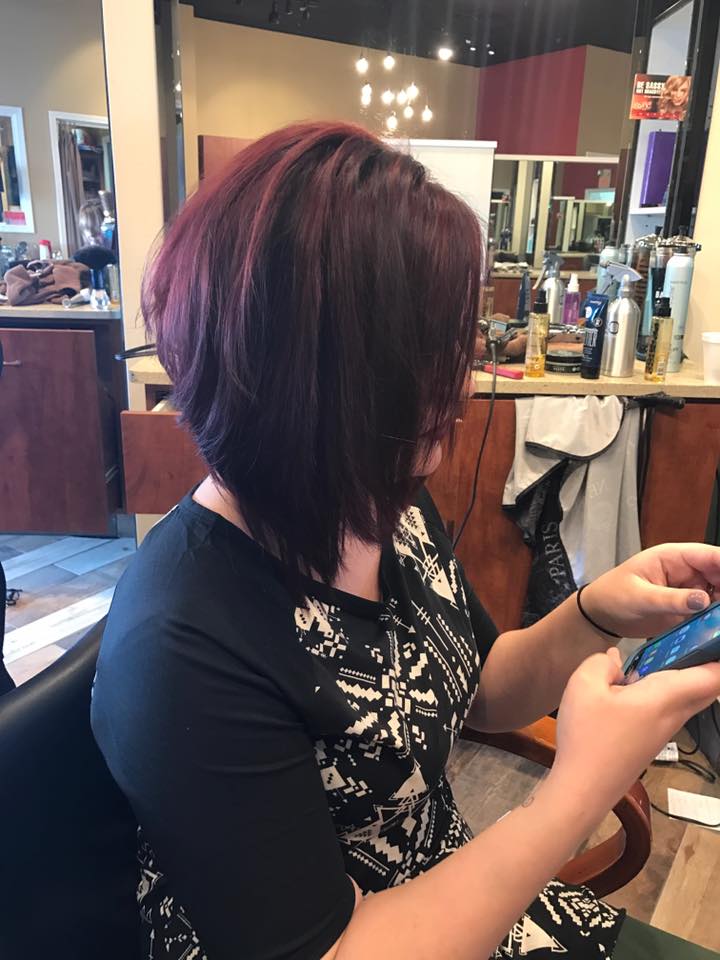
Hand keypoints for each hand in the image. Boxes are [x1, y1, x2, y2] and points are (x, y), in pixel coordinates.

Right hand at [549, 648, 719, 820]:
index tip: (710, 634)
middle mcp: (674, 714)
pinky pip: (670, 707)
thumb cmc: (588, 735)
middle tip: (687, 639)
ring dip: (682, 675)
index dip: (716, 652)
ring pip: (688, 697)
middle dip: (706, 662)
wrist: (583, 788)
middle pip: (707, 686)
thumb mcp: (584, 685)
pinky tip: (630, 684)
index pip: (713, 675)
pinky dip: (663, 689)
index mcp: (665, 697)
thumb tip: (614, 659)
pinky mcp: (651, 740)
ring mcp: (664, 730)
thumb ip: (602, 663)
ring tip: (659, 655)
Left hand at [581, 543, 719, 638]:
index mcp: (671, 557)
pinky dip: (715, 620)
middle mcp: (684, 572)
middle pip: (719, 575)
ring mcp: (686, 591)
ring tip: (718, 621)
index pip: (710, 556)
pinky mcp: (686, 610)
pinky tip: (715, 629)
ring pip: (718, 595)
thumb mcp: (639, 596)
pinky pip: (708, 613)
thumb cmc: (612, 595)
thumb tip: (702, 600)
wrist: (600, 616)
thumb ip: (671, 599)